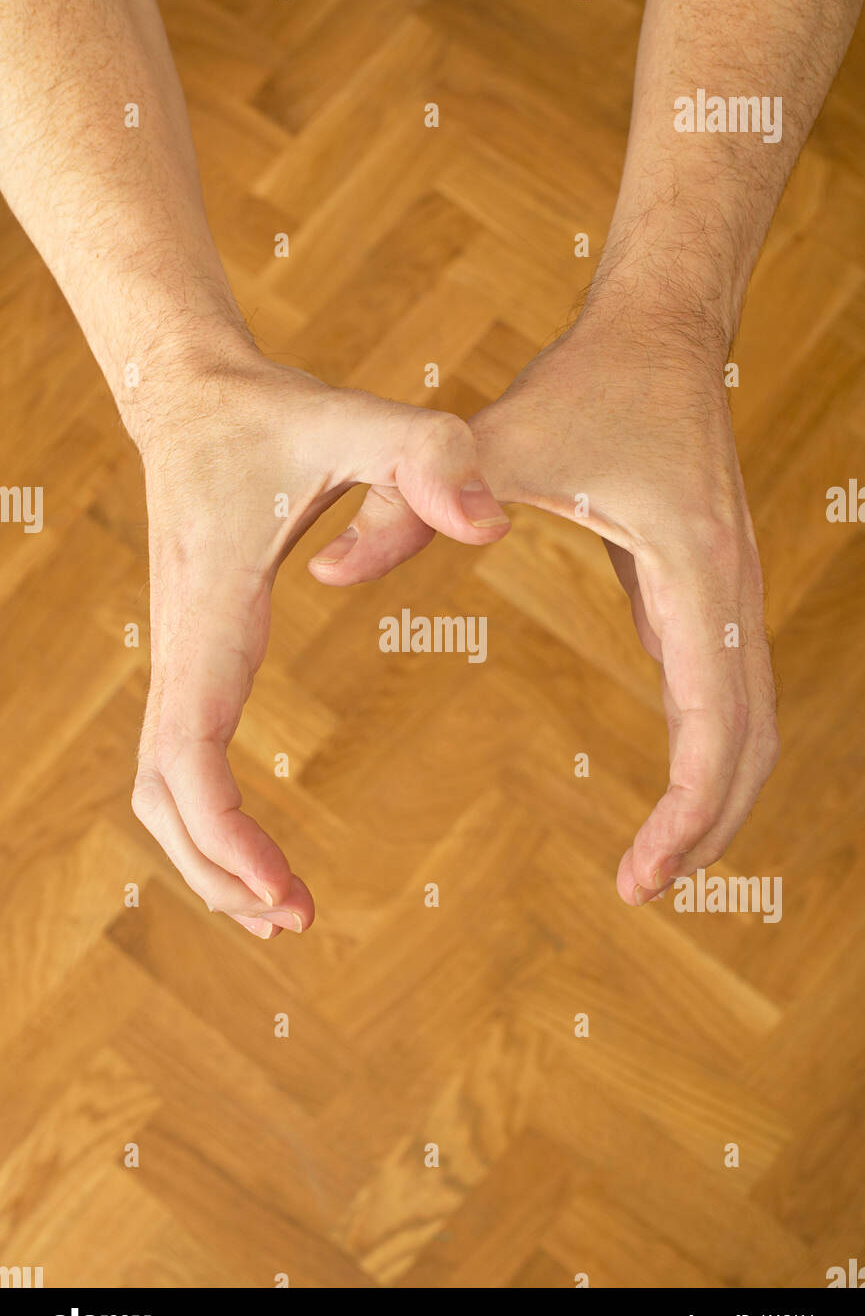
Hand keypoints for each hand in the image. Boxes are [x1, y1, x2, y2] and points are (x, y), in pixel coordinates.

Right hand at [129, 351, 508, 937]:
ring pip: (156, 790)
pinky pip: (178, 760)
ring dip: (202, 856)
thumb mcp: (364, 423)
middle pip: (162, 797)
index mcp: (214, 617)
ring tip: (277, 905)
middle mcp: (182, 648)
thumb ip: (432, 459)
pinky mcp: (193, 654)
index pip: (190, 756)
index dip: (225, 836)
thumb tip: (493, 527)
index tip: (285, 893)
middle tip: (296, 924)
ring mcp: (179, 655)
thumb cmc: (274, 412)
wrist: (193, 392)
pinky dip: (206, 818)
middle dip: (215, 871)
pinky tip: (258, 844)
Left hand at [321, 313, 778, 904]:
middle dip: (708, 827)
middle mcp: (732, 593)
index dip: (686, 814)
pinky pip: (723, 690)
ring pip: (748, 723)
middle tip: (642, 889)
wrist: (662, 331)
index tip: (638, 878)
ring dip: (714, 797)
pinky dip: (705, 750)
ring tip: (655, 859)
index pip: (715, 727)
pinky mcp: (708, 591)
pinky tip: (668, 787)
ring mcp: (729, 593)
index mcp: (696, 572)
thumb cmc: (589, 383)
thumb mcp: (499, 443)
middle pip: (749, 744)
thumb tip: (323, 573)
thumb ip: (407, 504)